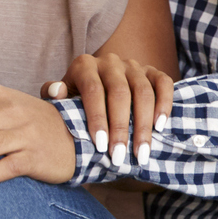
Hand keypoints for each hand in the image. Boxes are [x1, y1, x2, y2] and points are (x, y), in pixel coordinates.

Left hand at [42, 53, 174, 170]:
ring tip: (142, 152)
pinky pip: (164, 83)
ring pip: (143, 91)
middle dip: (121, 128)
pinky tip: (160, 127)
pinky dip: (164, 104)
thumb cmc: (75, 98)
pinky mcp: (152, 70)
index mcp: (84, 65)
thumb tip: (57, 91)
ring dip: (144, 125)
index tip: (101, 146)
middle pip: (120, 93)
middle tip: (120, 156)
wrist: (97, 85)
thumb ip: (53, 94)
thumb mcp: (61, 96)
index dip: (98, 118)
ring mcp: (133, 65)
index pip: (93, 90)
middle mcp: (110, 62)